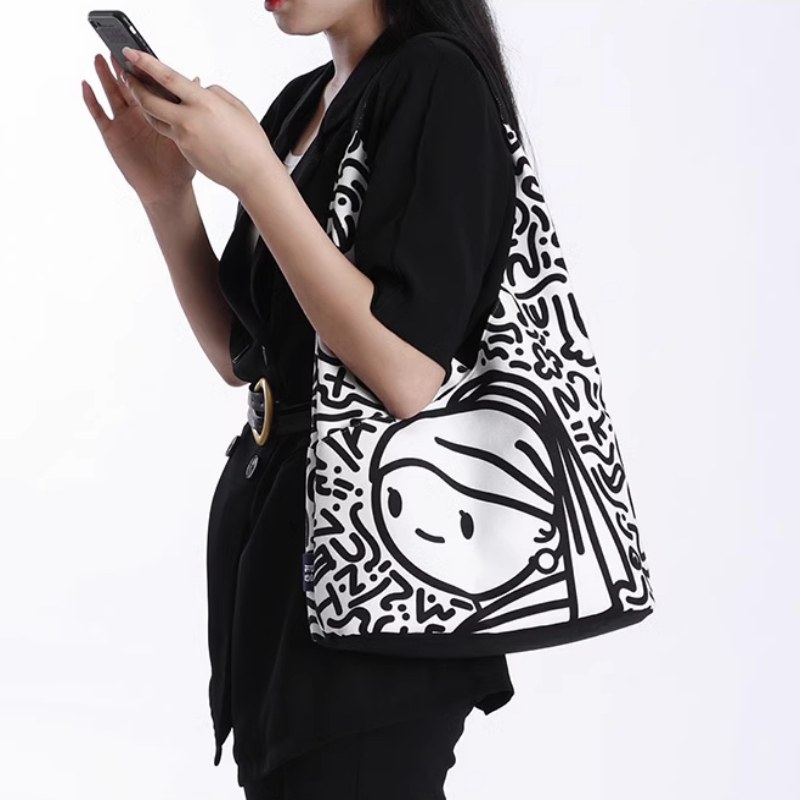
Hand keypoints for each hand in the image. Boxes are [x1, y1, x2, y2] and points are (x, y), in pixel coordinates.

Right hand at [82, 51, 198, 204]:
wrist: (167, 190)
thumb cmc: (179, 166)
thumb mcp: (187, 135)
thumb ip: (187, 109)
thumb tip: (198, 83)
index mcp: (156, 112)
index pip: (147, 85)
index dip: (142, 70)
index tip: (139, 52)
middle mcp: (138, 114)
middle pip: (126, 85)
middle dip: (121, 67)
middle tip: (116, 47)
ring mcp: (124, 123)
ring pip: (111, 94)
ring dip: (104, 77)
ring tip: (100, 57)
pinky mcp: (112, 135)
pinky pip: (99, 115)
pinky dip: (92, 100)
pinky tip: (87, 86)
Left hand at [118, 47, 275, 195]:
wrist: (253, 175)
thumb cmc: (250, 142)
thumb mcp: (236, 107)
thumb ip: (214, 93)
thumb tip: (199, 88)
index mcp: (204, 103)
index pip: (167, 78)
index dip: (145, 64)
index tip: (130, 52)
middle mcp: (190, 119)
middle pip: (149, 100)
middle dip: (134, 86)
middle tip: (126, 74)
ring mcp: (185, 138)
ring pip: (155, 118)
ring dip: (146, 105)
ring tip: (142, 94)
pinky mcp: (185, 152)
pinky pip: (171, 133)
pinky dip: (170, 122)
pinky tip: (172, 117)